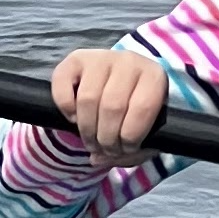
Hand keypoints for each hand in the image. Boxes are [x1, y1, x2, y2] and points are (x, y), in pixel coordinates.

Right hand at [49, 47, 169, 166]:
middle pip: (113, 106)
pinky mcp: (76, 59)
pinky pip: (64, 88)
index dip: (131, 138)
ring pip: (88, 99)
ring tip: (91, 141)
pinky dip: (66, 110)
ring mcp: (101, 57)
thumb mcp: (145, 132)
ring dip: (87, 130)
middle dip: (106, 139)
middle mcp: (129, 61)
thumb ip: (131, 153)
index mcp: (154, 76)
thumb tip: (98, 159)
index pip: (143, 109)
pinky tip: (75, 118)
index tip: (126, 149)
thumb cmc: (135, 112)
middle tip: (105, 149)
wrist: (119, 82)